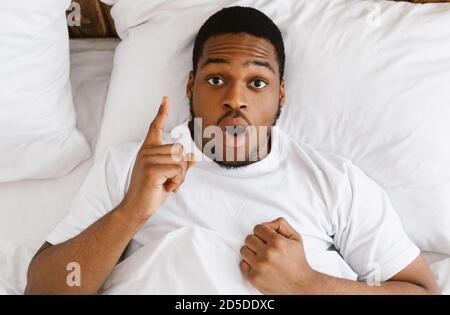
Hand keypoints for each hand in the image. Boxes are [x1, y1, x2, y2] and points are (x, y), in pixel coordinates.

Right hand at [120, 96, 195, 222]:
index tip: (166, 98)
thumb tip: (195, 157)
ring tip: (167, 184)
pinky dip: (177, 182)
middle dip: (182, 169)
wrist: (137, 208)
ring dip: (180, 177)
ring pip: (180, 161)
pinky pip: (178, 171)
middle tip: (170, 181)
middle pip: (180, 150)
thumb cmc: (153, 191)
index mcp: (148, 149)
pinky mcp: (151, 169)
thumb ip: (181, 165)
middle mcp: (146, 151)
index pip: (155, 127)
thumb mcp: (169, 176)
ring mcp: (147, 159)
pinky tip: (166, 188)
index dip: (161, 112)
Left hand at [239, 217, 316, 293]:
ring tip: (261, 256)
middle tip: (264, 247)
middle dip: (256, 241)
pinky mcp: (254, 278)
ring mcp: (259, 266)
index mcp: (277, 242)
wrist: (300, 285)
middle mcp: (267, 254)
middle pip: (249, 238)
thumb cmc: (297, 261)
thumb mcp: (295, 238)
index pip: (257, 228)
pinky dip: (248, 264)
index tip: (266, 238)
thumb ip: (281, 225)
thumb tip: (266, 223)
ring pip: (243, 250)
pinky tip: (259, 265)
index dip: (262, 232)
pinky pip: (242, 264)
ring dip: (251, 252)